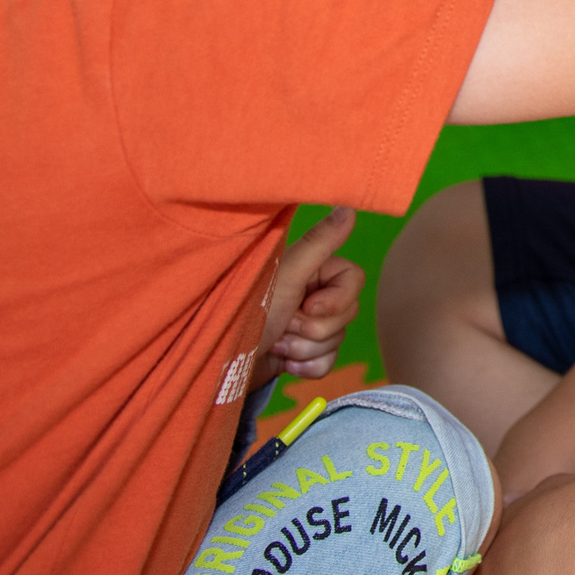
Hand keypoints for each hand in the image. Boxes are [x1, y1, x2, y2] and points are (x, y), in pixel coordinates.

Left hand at [259, 207, 361, 378]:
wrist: (219, 364)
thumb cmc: (249, 314)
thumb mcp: (286, 275)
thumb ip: (319, 242)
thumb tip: (348, 207)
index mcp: (310, 268)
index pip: (355, 279)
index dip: (336, 299)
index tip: (307, 305)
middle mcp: (311, 293)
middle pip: (348, 313)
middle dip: (316, 328)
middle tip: (284, 324)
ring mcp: (307, 324)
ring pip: (338, 340)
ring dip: (305, 347)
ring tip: (277, 342)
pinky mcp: (301, 351)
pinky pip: (328, 362)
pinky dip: (306, 367)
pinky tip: (282, 360)